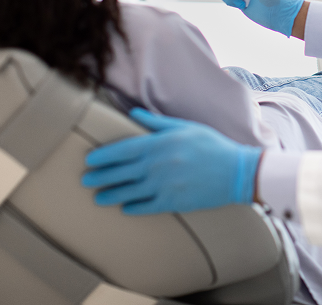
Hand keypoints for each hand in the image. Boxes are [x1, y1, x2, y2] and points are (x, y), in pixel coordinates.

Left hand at [82, 108, 261, 214]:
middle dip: (101, 177)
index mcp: (159, 144)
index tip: (90, 159)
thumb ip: (157, 122)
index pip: (123, 150)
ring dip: (112, 195)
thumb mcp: (185, 127)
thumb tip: (134, 113)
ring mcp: (164, 185)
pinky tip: (125, 209)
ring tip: (99, 198)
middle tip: (85, 181)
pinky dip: (134, 208)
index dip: (104, 155)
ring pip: (130, 192)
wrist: (237, 171)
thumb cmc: (211, 145)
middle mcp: (157, 165)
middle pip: (121, 172)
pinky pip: (147, 206)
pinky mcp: (173, 202)